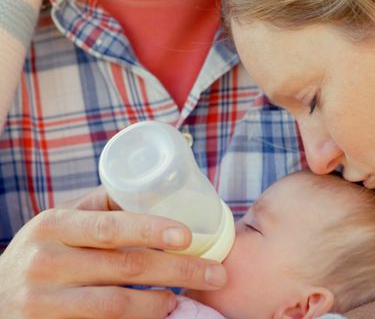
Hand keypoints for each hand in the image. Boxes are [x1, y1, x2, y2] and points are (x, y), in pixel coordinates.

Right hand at [0, 187, 226, 318]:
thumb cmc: (41, 253)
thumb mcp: (58, 223)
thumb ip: (99, 208)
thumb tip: (155, 186)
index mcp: (53, 226)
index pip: (110, 227)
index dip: (151, 230)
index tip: (188, 236)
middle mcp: (45, 262)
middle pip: (126, 267)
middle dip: (180, 270)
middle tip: (216, 273)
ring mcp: (43, 302)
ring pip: (118, 305)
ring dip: (160, 302)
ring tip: (183, 297)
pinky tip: (156, 315)